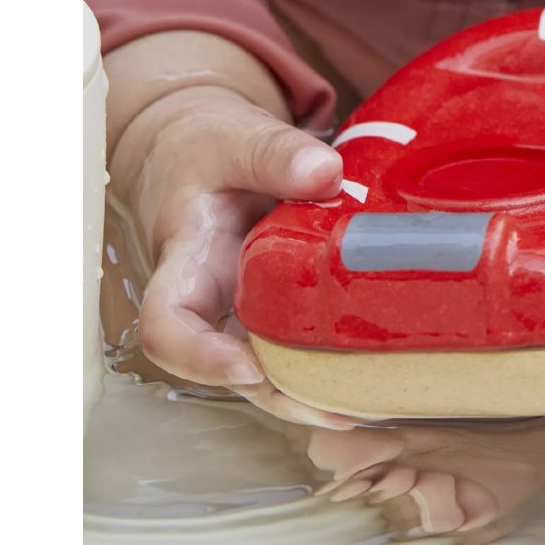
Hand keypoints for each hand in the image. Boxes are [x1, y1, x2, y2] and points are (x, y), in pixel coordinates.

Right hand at [107, 33, 358, 428]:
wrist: (200, 152)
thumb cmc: (205, 150)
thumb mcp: (233, 137)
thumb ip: (274, 153)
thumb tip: (325, 174)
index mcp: (187, 262)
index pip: (168, 328)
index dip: (202, 358)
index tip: (248, 367)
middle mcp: (212, 300)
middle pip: (231, 370)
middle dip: (282, 396)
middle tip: (342, 406)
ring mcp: (244, 309)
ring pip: (269, 369)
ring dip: (314, 392)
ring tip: (371, 402)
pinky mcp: (275, 305)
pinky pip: (297, 343)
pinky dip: (330, 363)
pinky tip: (376, 370)